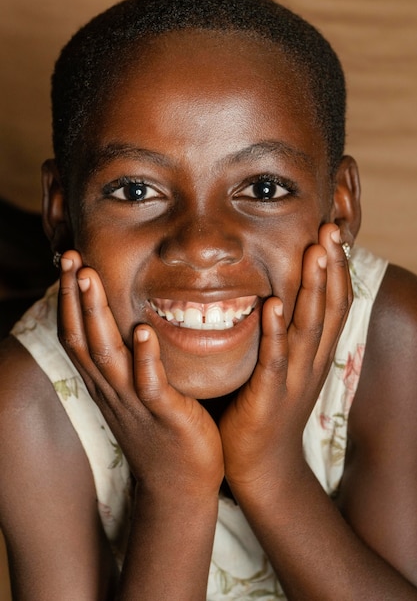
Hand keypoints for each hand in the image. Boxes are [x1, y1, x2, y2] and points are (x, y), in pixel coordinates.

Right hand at [58, 251, 223, 498]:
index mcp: (106, 381)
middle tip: (70, 256)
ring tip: (91, 279)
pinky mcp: (164, 415)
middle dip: (74, 295)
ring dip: (97, 316)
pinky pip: (150, 384)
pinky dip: (145, 358)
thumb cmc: (162, 428)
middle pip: (83, 337)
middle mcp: (112, 388)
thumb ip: (129, 358)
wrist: (180, 483)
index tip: (70, 260)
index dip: (69, 298)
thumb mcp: (136, 390)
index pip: (77, 333)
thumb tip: (132, 318)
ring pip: (107, 354)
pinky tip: (144, 331)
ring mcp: (135, 402)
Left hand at [219, 224, 351, 493]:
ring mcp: (293, 378)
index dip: (337, 269)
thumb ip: (283, 332)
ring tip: (316, 253)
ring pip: (309, 327)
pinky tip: (275, 305)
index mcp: (314, 352)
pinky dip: (277, 332)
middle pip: (328, 307)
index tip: (333, 232)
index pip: (333, 304)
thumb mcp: (283, 365)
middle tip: (332, 228)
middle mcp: (311, 361)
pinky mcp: (268, 395)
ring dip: (314, 289)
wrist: (261, 465)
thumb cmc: (265, 408)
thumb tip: (276, 293)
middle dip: (332, 267)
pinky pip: (275, 359)